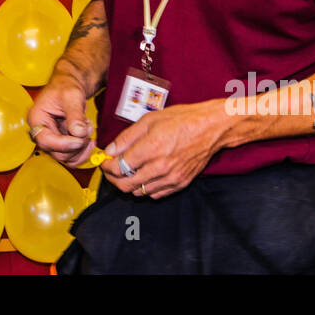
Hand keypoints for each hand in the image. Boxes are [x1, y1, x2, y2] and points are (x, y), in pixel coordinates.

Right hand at [27, 74, 94, 165]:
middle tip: (88, 130)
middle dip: (76, 145)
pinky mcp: (62, 142)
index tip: (80, 139)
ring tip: (88, 130)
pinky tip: (89, 138)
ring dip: (81, 149)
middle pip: (56, 152)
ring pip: (66, 158)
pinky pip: (72, 156)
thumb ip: (75, 114)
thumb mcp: (71, 95)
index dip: (63, 144)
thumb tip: (78, 132)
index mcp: (36, 118)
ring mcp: (52, 138)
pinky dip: (83, 152)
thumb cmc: (66, 86)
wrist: (70, 85)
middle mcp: (41, 131)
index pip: (45, 140)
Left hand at [100, 99, 230, 198]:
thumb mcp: (149, 120)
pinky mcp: (180, 183)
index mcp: (151, 149)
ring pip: (139, 192)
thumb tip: (110, 150)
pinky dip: (145, 188)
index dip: (106, 166)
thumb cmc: (182, 120)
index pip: (118, 167)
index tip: (104, 161)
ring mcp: (171, 178)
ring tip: (127, 171)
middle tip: (110, 169)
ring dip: (128, 184)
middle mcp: (160, 167)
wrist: (210, 128)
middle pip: (125, 184)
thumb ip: (127, 137)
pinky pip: (155, 194)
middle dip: (113, 178)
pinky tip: (144, 176)